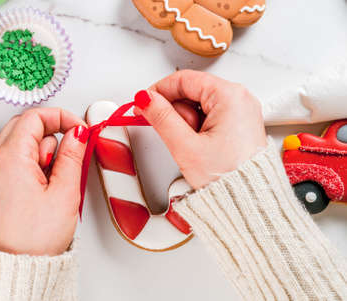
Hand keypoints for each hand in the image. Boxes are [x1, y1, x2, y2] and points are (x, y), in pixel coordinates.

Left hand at [0, 108, 88, 255]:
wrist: (21, 263)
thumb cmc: (37, 237)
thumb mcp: (64, 191)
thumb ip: (72, 154)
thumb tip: (77, 132)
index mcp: (11, 159)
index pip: (34, 116)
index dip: (61, 117)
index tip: (79, 128)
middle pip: (27, 125)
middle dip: (53, 132)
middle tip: (71, 150)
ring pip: (25, 141)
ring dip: (46, 151)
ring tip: (56, 178)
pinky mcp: (2, 181)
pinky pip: (21, 158)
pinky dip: (39, 162)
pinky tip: (48, 183)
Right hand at [134, 70, 266, 189]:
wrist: (249, 204)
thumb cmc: (229, 179)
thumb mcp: (186, 147)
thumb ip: (161, 118)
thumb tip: (146, 99)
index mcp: (230, 96)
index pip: (184, 79)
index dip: (158, 91)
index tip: (143, 103)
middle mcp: (240, 98)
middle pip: (192, 91)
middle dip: (177, 113)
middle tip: (177, 136)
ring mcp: (241, 112)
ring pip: (199, 105)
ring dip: (188, 123)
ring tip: (194, 146)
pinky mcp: (239, 124)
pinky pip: (210, 117)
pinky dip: (198, 129)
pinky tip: (200, 147)